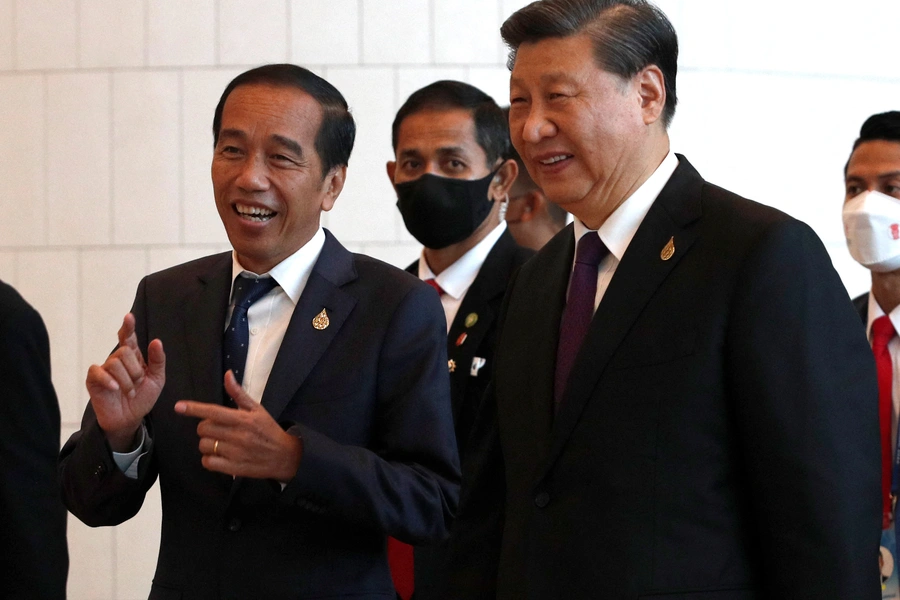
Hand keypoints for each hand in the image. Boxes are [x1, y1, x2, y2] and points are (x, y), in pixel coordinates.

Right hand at [86, 313, 165, 451]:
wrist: (130, 418)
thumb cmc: (142, 398)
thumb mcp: (157, 379)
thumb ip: (158, 360)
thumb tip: (156, 341)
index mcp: (133, 357)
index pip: (128, 337)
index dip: (128, 327)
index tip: (129, 316)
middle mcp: (118, 359)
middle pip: (125, 352)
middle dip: (135, 370)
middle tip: (137, 384)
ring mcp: (104, 369)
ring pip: (114, 363)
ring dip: (127, 381)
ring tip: (129, 392)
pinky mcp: (94, 379)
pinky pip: (98, 372)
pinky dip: (109, 380)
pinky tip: (115, 388)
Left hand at [174, 370, 302, 481]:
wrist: (285, 456)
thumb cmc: (269, 430)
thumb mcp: (257, 409)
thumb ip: (238, 393)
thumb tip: (227, 374)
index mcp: (243, 419)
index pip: (213, 412)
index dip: (194, 409)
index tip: (179, 406)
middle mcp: (238, 435)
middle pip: (204, 429)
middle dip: (205, 427)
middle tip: (217, 429)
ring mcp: (235, 453)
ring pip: (205, 446)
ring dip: (208, 444)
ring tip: (220, 443)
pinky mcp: (234, 468)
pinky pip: (208, 463)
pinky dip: (209, 459)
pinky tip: (219, 456)